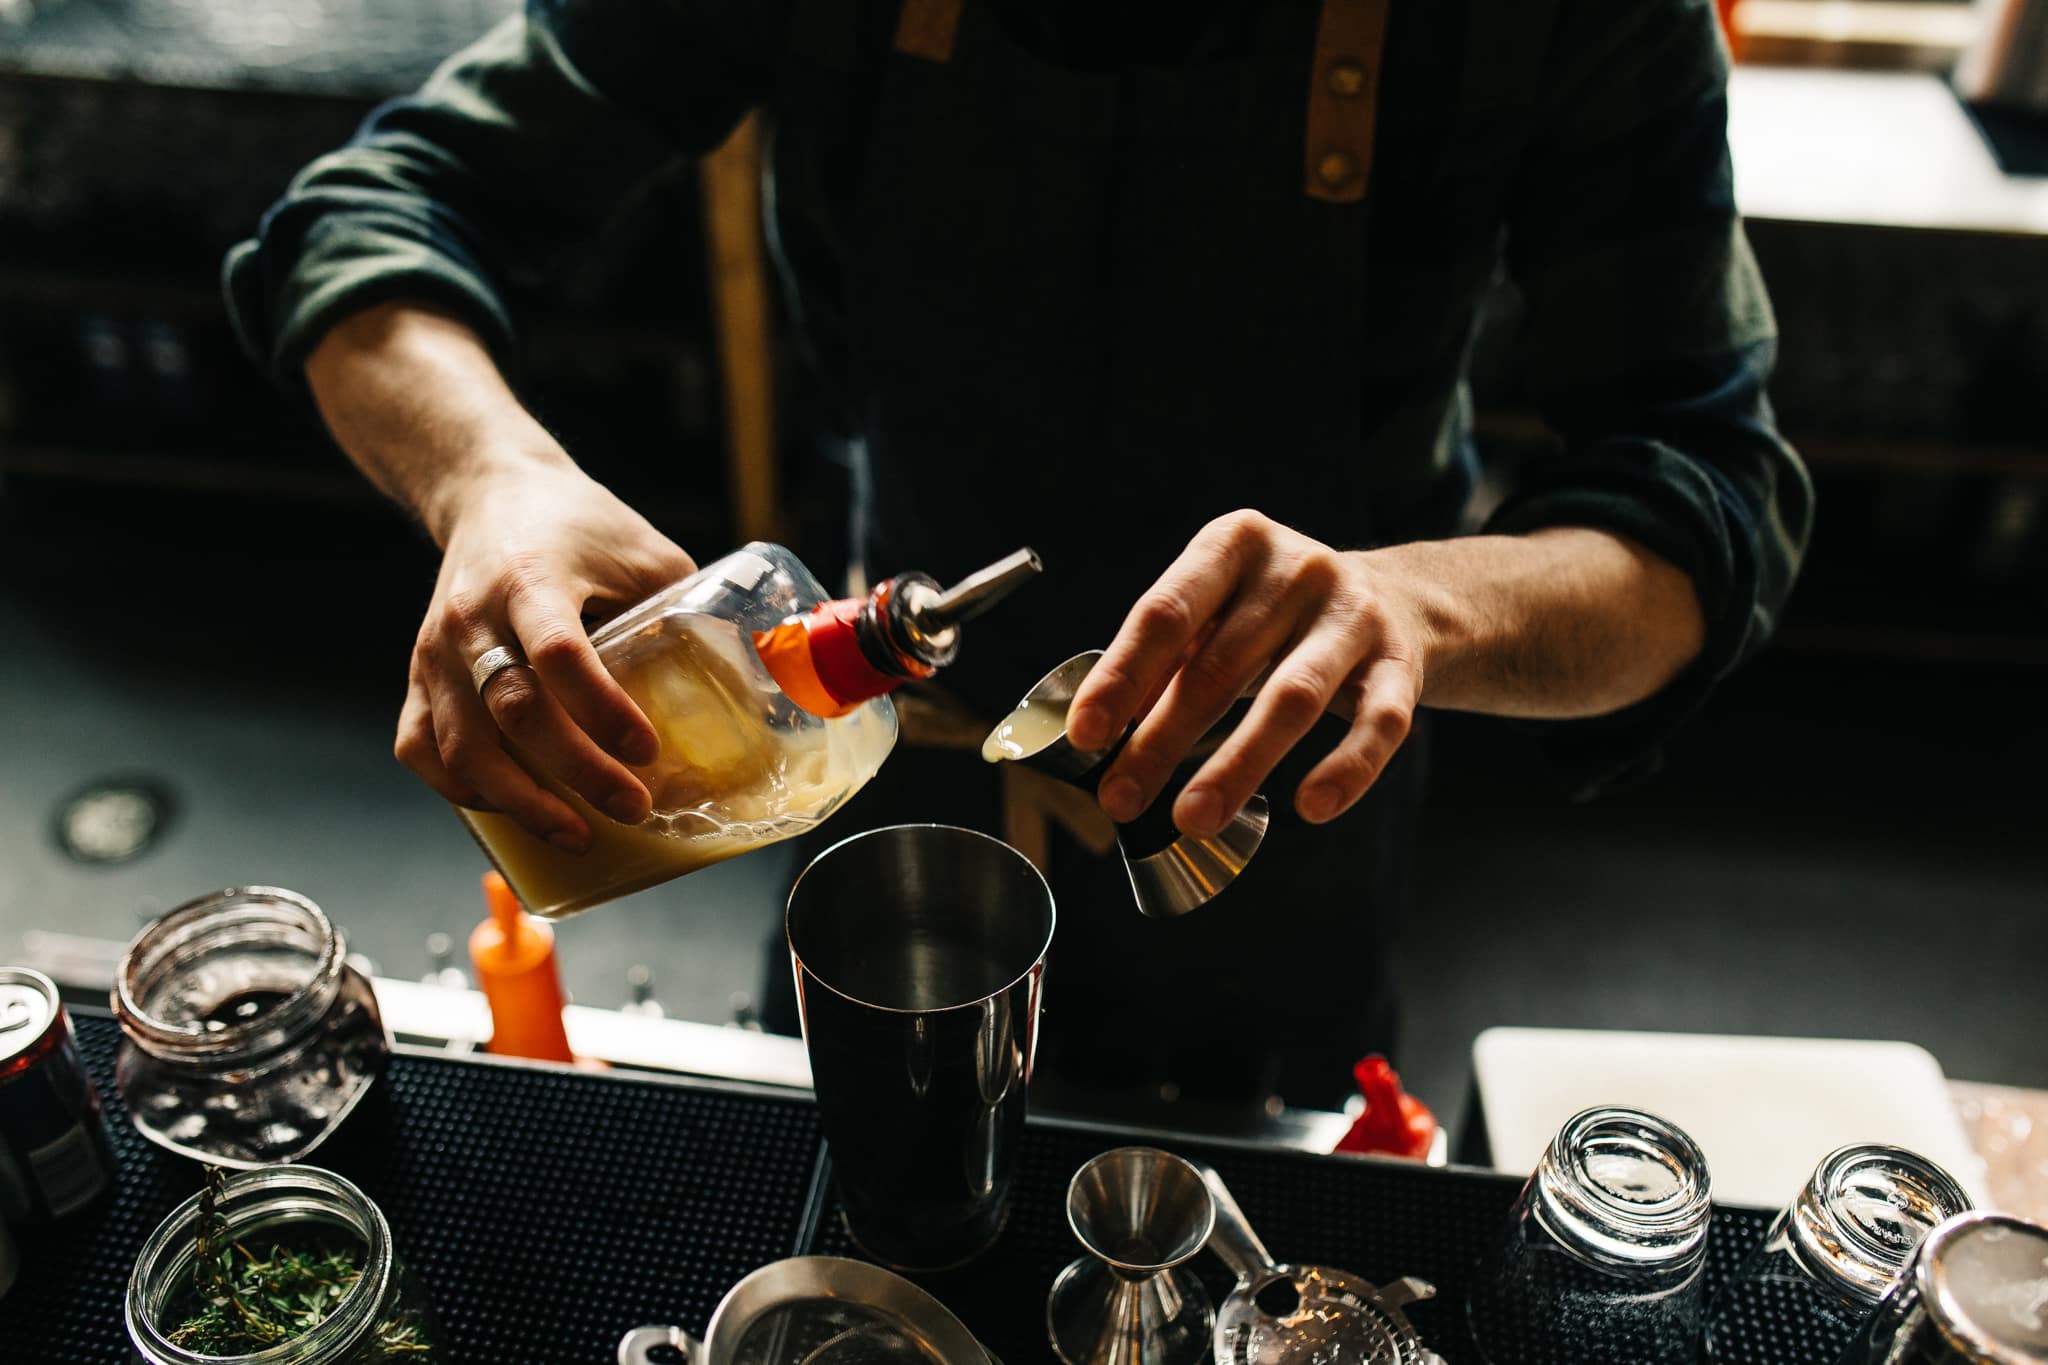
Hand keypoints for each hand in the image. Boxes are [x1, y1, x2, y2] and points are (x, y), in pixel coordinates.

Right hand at [393, 457, 694, 851]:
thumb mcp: (644, 550)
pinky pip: (419, 746)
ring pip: (461, 744)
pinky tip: (507, 808)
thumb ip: (685, 608)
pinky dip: (459, 787)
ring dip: (519, 800)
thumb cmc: (579, 524)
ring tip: (576, 835)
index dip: (603, 712)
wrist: (492, 492)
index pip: (560, 655)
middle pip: (512, 711)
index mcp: (531, 578)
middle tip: (631, 808)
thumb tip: (749, 680)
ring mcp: (435, 649)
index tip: (648, 752)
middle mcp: (473, 617)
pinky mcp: (418, 672)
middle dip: (574, 773)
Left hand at [1066, 511, 1432, 835]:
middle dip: (1162, 739)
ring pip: (1292, 697)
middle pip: (1220, 665)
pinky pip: (1378, 724)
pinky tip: (1310, 807)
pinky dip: (1346, 768)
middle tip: (1121, 797)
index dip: (1122, 677)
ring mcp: (1355, 615)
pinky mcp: (1401, 663)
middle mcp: (1297, 569)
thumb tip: (1100, 732)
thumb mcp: (1217, 613)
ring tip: (1192, 819)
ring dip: (1237, 764)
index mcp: (1234, 544)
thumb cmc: (1277, 615)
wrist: (1399, 598)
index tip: (1086, 735)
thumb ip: (1165, 661)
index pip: (1165, 613)